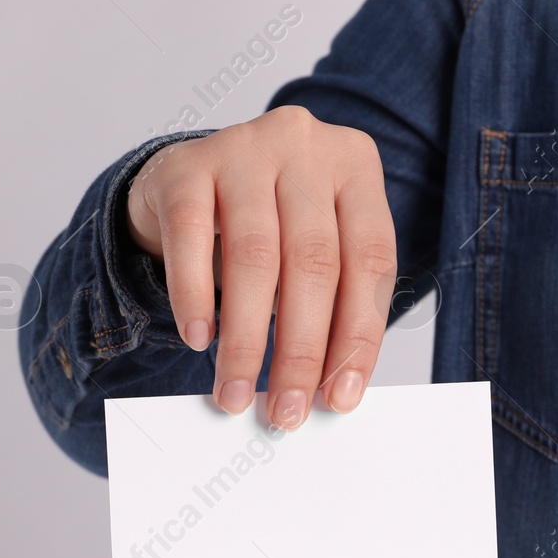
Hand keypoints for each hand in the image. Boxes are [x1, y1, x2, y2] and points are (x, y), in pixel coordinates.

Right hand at [125, 105, 395, 428]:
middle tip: (284, 410)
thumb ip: (329, 304)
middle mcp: (306, 146)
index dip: (357, 337)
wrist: (188, 176)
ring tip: (235, 390)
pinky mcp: (187, 166)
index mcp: (356, 167)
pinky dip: (194, 296)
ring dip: (245, 339)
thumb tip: (327, 390)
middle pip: (314, 263)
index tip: (338, 397)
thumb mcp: (311, 250)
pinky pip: (190, 237)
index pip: (370, 262)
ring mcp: (244, 148)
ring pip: (254, 257)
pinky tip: (199, 337)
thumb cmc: (266, 223)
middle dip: (300, 351)